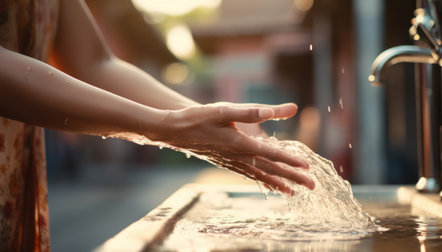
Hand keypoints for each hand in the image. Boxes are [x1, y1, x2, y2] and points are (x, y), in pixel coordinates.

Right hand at [152, 102, 314, 194]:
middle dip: (292, 178)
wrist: (175, 132)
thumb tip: (274, 111)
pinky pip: (248, 175)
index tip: (307, 167)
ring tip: (293, 192)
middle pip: (270, 169)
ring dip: (278, 183)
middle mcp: (238, 157)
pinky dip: (261, 181)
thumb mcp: (224, 110)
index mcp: (241, 144)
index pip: (272, 154)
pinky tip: (266, 183)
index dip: (290, 161)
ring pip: (260, 175)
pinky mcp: (226, 163)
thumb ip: (251, 112)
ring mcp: (232, 163)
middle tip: (311, 186)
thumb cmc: (198, 118)